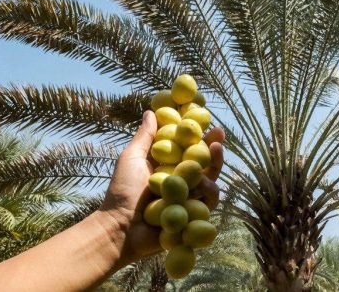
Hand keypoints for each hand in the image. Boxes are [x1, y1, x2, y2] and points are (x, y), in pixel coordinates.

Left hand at [99, 110, 224, 264]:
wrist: (120, 227)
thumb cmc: (122, 191)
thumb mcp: (131, 158)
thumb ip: (145, 136)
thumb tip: (151, 111)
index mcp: (168, 166)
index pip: (188, 147)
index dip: (198, 134)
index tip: (206, 120)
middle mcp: (180, 181)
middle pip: (204, 163)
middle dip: (214, 148)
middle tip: (219, 135)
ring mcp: (188, 199)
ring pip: (210, 181)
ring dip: (215, 166)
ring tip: (213, 156)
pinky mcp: (193, 216)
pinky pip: (209, 203)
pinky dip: (211, 192)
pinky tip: (208, 184)